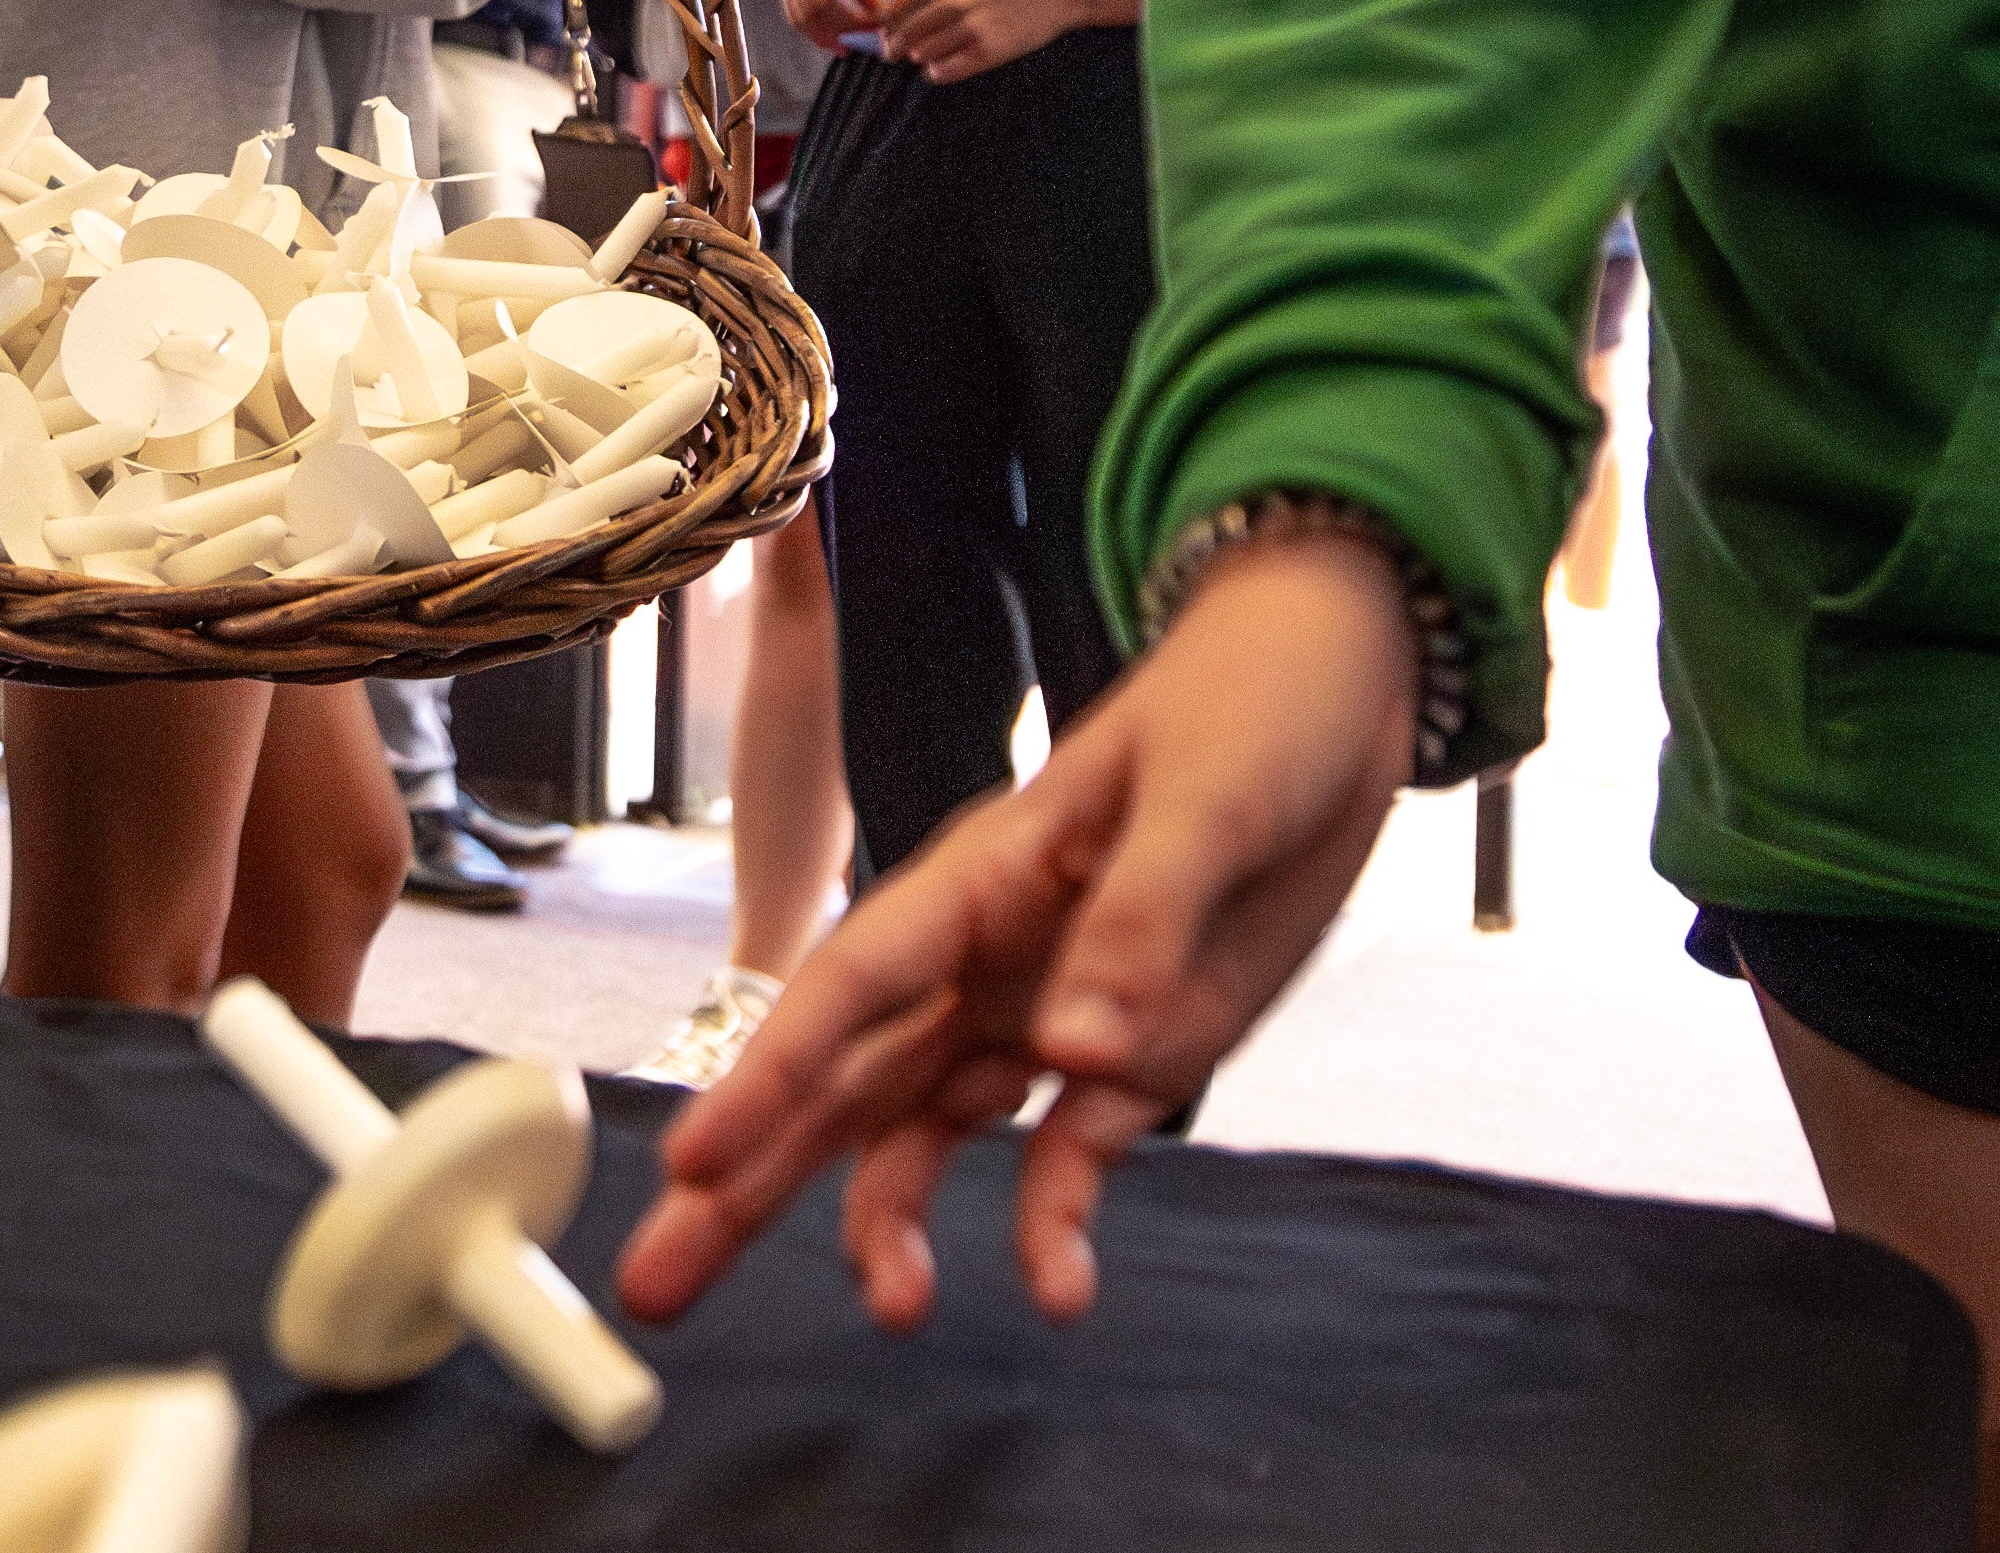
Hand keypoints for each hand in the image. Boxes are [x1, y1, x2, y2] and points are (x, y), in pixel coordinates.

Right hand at [619, 531, 1417, 1333]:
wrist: (1339, 688)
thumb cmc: (1253, 706)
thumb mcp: (1209, 796)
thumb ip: (1143, 917)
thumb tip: (1073, 1050)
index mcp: (983, 878)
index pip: (854, 986)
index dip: (770, 1076)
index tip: (693, 1161)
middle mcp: (987, 958)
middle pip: (844, 1080)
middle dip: (747, 1179)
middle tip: (660, 1284)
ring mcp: (1047, 1012)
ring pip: (922, 1132)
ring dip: (887, 1224)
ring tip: (893, 1311)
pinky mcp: (1128, 1056)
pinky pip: (1067, 1156)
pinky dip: (1054, 1224)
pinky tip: (1060, 1290)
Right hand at [778, 0, 891, 45]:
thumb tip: (884, 12)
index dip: (863, 0)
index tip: (883, 18)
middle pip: (821, 0)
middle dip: (847, 25)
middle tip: (869, 36)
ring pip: (803, 13)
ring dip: (827, 35)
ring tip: (847, 46)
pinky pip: (792, 13)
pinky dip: (810, 32)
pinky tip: (829, 40)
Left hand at [879, 0, 1125, 86]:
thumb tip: (893, 15)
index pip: (894, 9)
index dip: (886, 27)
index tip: (886, 35)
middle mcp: (951, 0)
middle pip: (904, 34)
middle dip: (896, 48)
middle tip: (895, 55)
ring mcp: (970, 26)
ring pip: (922, 54)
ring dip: (921, 59)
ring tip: (929, 57)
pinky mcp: (988, 51)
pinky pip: (946, 71)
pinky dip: (938, 73)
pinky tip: (943, 68)